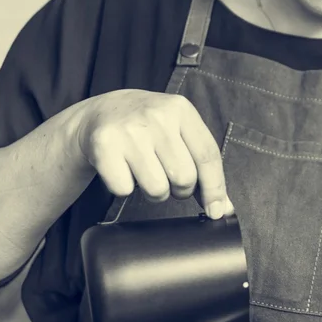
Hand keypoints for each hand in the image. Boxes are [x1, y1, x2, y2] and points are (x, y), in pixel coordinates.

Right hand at [73, 89, 233, 218]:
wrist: (99, 114)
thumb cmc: (146, 129)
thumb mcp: (177, 133)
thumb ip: (202, 166)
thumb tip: (222, 208)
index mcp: (180, 109)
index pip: (208, 156)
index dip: (215, 189)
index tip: (216, 211)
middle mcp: (156, 116)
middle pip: (184, 177)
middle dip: (180, 190)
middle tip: (167, 178)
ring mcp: (129, 130)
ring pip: (157, 189)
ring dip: (154, 192)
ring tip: (145, 174)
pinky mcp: (104, 146)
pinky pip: (125, 190)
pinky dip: (124, 188)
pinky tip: (122, 169)